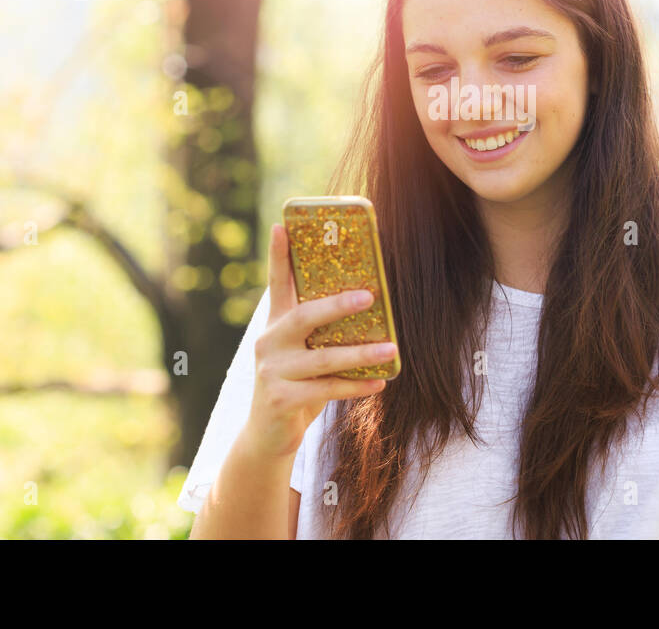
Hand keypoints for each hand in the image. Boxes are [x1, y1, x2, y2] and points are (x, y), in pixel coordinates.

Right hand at [241, 223, 395, 460]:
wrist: (267, 434)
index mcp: (275, 324)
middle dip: (337, 304)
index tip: (282, 225)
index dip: (278, 254)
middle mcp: (268, 342)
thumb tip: (370, 302)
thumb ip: (322, 332)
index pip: (276, 283)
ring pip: (322, 358)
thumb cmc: (296, 384)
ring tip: (391, 349)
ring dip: (360, 353)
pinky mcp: (279, 399)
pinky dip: (355, 386)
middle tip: (369, 295)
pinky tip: (379, 382)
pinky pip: (325, 390)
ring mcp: (271, 371)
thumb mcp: (304, 353)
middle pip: (303, 316)